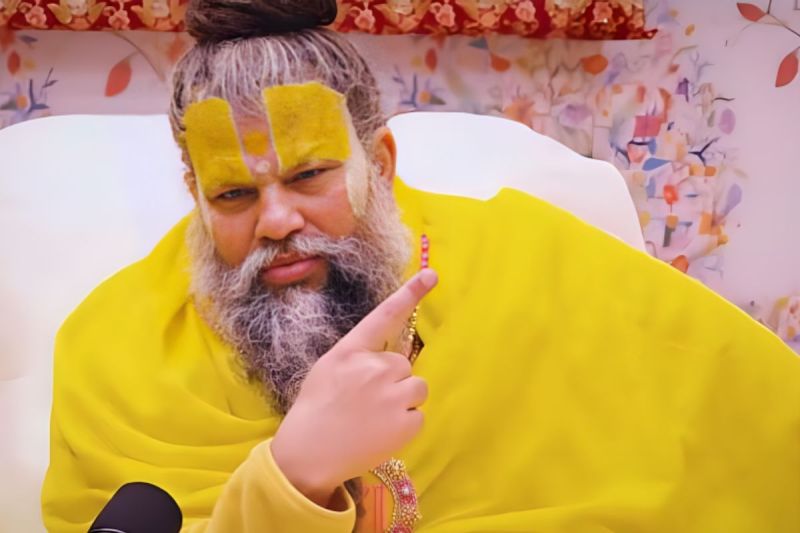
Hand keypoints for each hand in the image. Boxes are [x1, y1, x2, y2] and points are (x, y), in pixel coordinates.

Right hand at [271, 269, 437, 506]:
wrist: (307, 456)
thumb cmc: (315, 410)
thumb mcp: (329, 370)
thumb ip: (359, 358)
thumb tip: (391, 358)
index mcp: (351, 352)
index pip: (384, 316)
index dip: (410, 293)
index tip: (431, 274)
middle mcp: (374, 368)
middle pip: (404, 364)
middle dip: (392, 381)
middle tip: (366, 402)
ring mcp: (391, 395)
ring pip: (416, 388)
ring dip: (402, 400)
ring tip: (374, 418)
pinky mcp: (405, 423)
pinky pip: (418, 415)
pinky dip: (404, 425)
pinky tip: (380, 434)